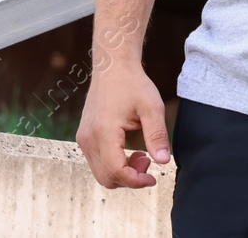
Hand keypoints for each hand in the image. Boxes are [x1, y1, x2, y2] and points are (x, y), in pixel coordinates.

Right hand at [76, 65, 171, 188]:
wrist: (112, 66)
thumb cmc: (132, 84)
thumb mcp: (152, 107)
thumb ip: (157, 135)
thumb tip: (164, 161)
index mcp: (103, 132)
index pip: (116, 171)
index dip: (136, 181)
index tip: (153, 177)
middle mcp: (88, 139)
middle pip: (106, 178)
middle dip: (130, 178)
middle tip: (148, 160)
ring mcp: (84, 138)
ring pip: (100, 172)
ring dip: (122, 172)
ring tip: (141, 154)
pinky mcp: (84, 136)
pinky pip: (97, 162)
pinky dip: (113, 164)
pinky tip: (129, 150)